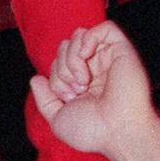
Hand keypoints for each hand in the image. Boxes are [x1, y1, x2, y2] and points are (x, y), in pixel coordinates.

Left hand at [30, 22, 155, 158]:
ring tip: (83, 80)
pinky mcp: (124, 51)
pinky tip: (87, 56)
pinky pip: (105, 27)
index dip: (55, 76)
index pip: (59, 62)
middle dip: (61, 67)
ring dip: (72, 57)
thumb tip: (35, 79)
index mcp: (84, 82)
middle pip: (66, 46)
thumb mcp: (58, 119)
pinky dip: (88, 39)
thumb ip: (45, 99)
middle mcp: (97, 69)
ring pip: (80, 35)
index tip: (68, 97)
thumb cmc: (92, 131)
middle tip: (75, 90)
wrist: (117, 132)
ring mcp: (110, 59)